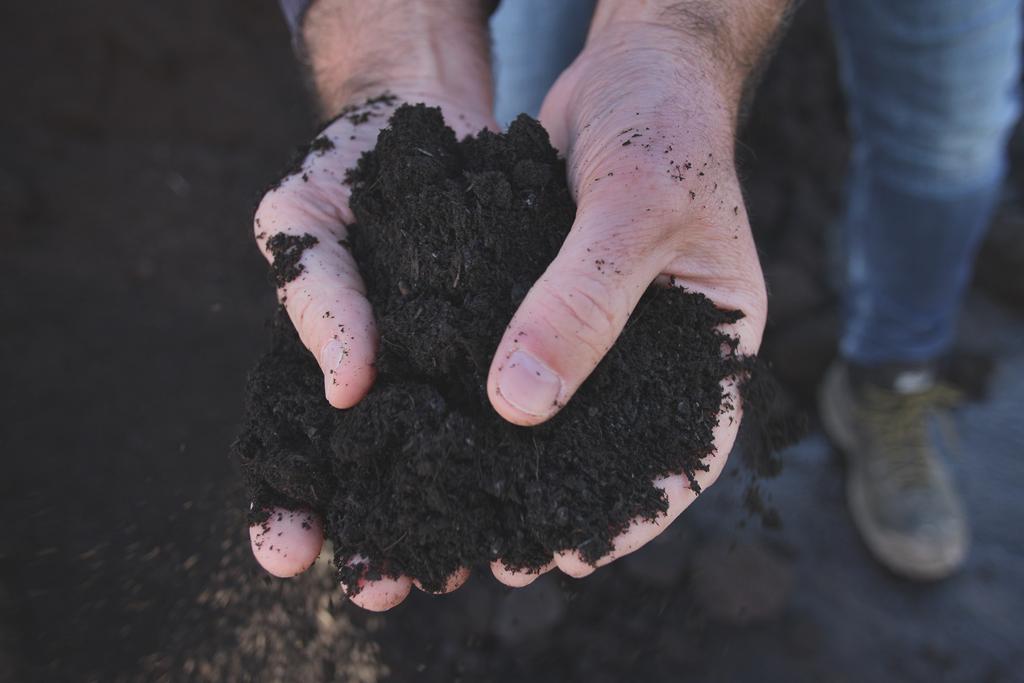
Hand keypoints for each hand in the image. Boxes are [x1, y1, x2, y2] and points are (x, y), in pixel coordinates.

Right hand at [248, 0, 497, 610]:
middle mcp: (397, 390)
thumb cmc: (351, 171)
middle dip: (380, 538)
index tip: (286, 554)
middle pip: (382, 485)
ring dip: (462, 522)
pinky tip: (547, 501)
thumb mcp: (305, 216)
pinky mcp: (523, 354)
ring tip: (467, 569)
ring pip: (461, 468)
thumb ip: (315, 294)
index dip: (285, 510)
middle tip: (382, 590)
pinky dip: (534, 460)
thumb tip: (348, 384)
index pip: (294, 459)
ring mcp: (462, 378)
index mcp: (331, 373)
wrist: (439, 124)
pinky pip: (528, 415)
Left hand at [484, 13, 770, 579]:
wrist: (635, 66)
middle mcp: (660, 350)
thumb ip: (582, 304)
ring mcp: (606, 330)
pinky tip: (441, 432)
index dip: (635, 513)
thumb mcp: (634, 208)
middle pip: (614, 449)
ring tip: (461, 515)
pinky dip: (487, 401)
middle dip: (559, 504)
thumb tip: (518, 405)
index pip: (686, 453)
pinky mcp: (553, 305)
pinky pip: (522, 363)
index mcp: (716, 346)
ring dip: (516, 464)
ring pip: (563, 415)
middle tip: (499, 559)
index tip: (575, 557)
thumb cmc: (665, 126)